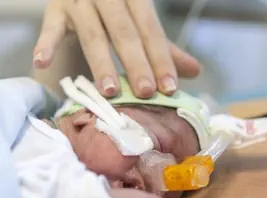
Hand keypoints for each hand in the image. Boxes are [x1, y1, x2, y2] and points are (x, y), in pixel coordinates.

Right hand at [34, 0, 200, 97]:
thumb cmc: (119, 13)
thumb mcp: (141, 24)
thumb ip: (164, 47)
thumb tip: (196, 71)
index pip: (151, 30)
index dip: (161, 59)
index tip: (169, 87)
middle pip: (125, 33)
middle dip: (136, 64)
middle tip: (145, 92)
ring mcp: (80, 0)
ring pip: (93, 33)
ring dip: (102, 63)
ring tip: (111, 91)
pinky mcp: (55, 9)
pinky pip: (50, 28)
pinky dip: (47, 44)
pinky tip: (43, 63)